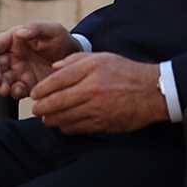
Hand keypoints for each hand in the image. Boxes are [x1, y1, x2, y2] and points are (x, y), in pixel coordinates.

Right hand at [0, 21, 75, 96]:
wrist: (76, 59)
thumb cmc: (63, 40)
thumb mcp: (53, 30)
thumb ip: (36, 28)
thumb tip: (19, 33)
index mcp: (14, 41)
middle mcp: (13, 57)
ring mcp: (19, 72)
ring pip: (2, 80)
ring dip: (0, 85)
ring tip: (5, 89)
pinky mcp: (27, 85)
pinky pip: (16, 91)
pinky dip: (14, 92)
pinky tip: (19, 91)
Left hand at [30, 52, 165, 135]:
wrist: (151, 91)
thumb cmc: (125, 71)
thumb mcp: (100, 57)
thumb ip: (74, 60)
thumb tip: (53, 68)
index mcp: (89, 71)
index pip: (56, 81)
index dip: (41, 89)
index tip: (34, 94)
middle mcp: (91, 90)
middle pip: (57, 102)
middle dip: (41, 107)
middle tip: (35, 109)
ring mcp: (97, 109)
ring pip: (65, 118)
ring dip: (51, 120)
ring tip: (46, 118)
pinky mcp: (103, 124)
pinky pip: (78, 128)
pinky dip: (66, 128)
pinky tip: (62, 125)